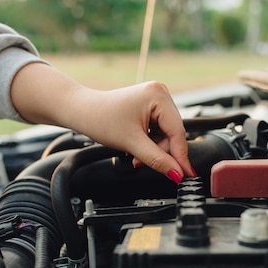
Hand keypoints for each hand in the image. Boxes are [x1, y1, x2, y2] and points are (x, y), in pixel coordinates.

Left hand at [10, 63, 194, 181]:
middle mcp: (160, 93)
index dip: (180, 156)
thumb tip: (177, 173)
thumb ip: (157, 160)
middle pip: (173, 133)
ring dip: (154, 149)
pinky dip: (150, 142)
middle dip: (160, 152)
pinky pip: (159, 129)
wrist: (81, 111)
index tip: (186, 175)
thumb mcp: (131, 144)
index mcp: (158, 95)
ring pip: (166, 134)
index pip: (177, 132)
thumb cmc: (100, 119)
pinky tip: (137, 145)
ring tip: (134, 154)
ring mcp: (155, 98)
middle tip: (142, 162)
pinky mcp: (150, 105)